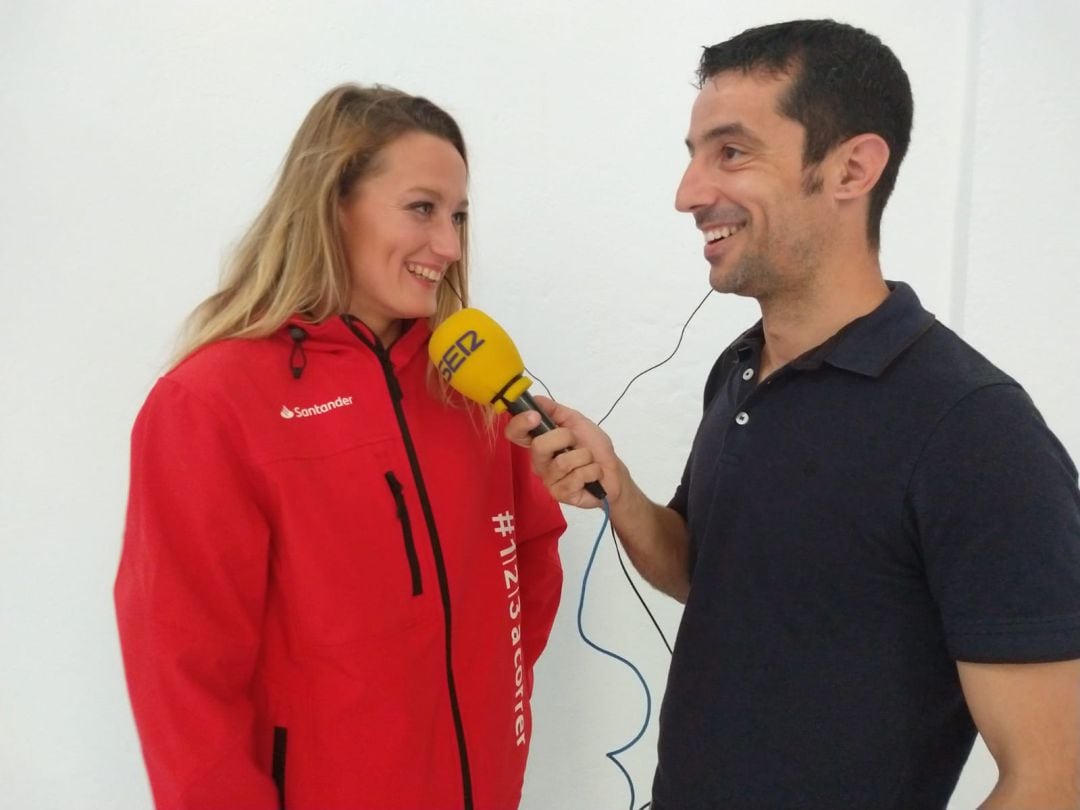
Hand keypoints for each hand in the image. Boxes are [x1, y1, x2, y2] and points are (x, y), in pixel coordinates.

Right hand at [505, 396, 620, 508]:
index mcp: (539, 442)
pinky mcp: (560, 494)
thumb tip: (535, 398)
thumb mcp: (577, 422)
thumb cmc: (594, 447)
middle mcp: (539, 461)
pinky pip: (576, 477)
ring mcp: (548, 479)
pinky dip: (592, 471)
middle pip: (539, 446)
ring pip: (562, 462)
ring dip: (584, 457)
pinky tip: (592, 476)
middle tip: (577, 442)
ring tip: (589, 461)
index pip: (516, 434)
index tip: (535, 416)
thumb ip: (555, 410)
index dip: (519, 424)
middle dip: (566, 438)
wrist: (614, 473)